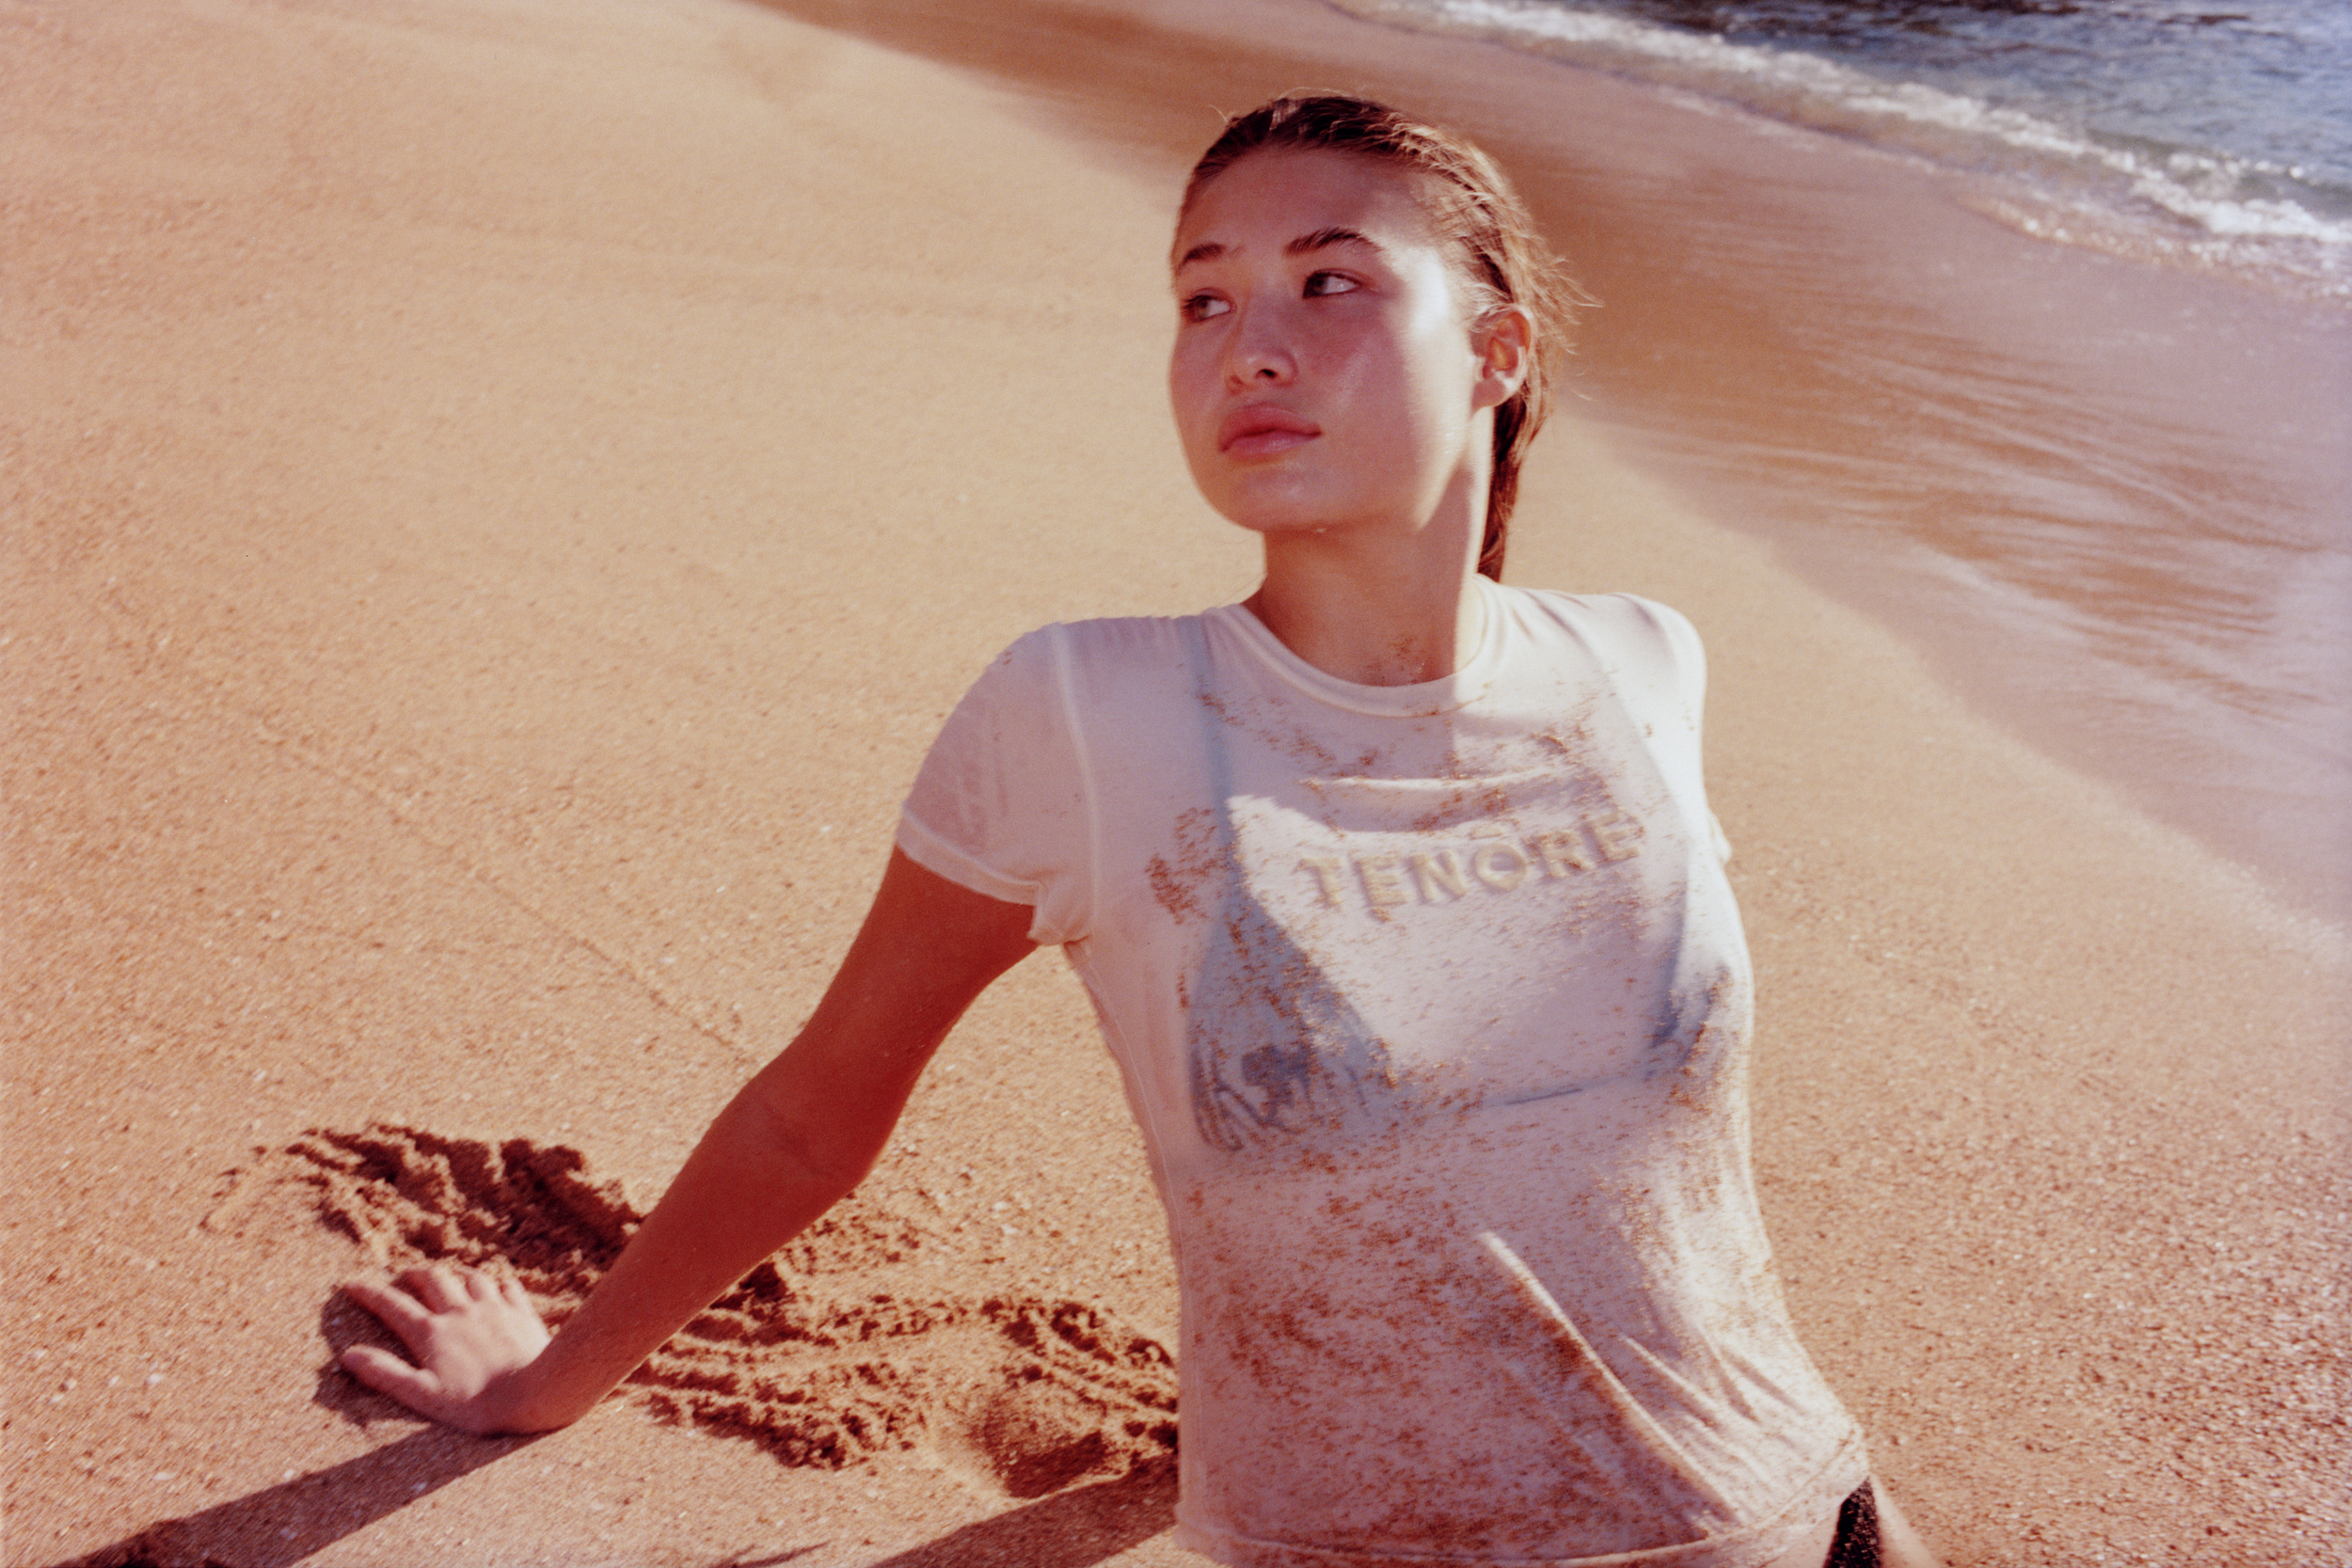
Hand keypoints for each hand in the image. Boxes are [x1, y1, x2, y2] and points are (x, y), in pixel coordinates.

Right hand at [340, 1265, 555, 1433]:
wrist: (534, 1392)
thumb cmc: (475, 1403)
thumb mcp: (422, 1394)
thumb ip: (385, 1373)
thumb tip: (348, 1355)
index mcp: (432, 1333)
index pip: (392, 1305)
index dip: (369, 1293)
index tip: (351, 1284)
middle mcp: (459, 1312)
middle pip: (432, 1280)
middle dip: (414, 1274)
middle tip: (405, 1276)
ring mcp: (492, 1308)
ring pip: (470, 1277)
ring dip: (455, 1274)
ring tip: (449, 1276)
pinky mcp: (520, 1311)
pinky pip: (506, 1285)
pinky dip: (496, 1283)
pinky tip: (496, 1287)